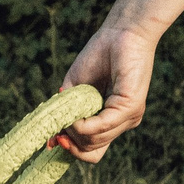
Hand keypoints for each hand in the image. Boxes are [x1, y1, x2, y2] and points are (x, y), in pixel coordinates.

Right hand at [60, 0, 183, 161]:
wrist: (121, 32)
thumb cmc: (99, 55)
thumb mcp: (76, 89)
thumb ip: (67, 113)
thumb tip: (51, 140)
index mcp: (112, 119)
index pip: (93, 151)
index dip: (72, 151)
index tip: (54, 140)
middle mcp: (123, 122)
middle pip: (91, 151)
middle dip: (70, 144)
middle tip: (57, 132)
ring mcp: (129, 117)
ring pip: (94, 142)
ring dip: (73, 129)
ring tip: (67, 111)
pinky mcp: (131, 108)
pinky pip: (100, 127)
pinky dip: (82, 124)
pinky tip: (74, 114)